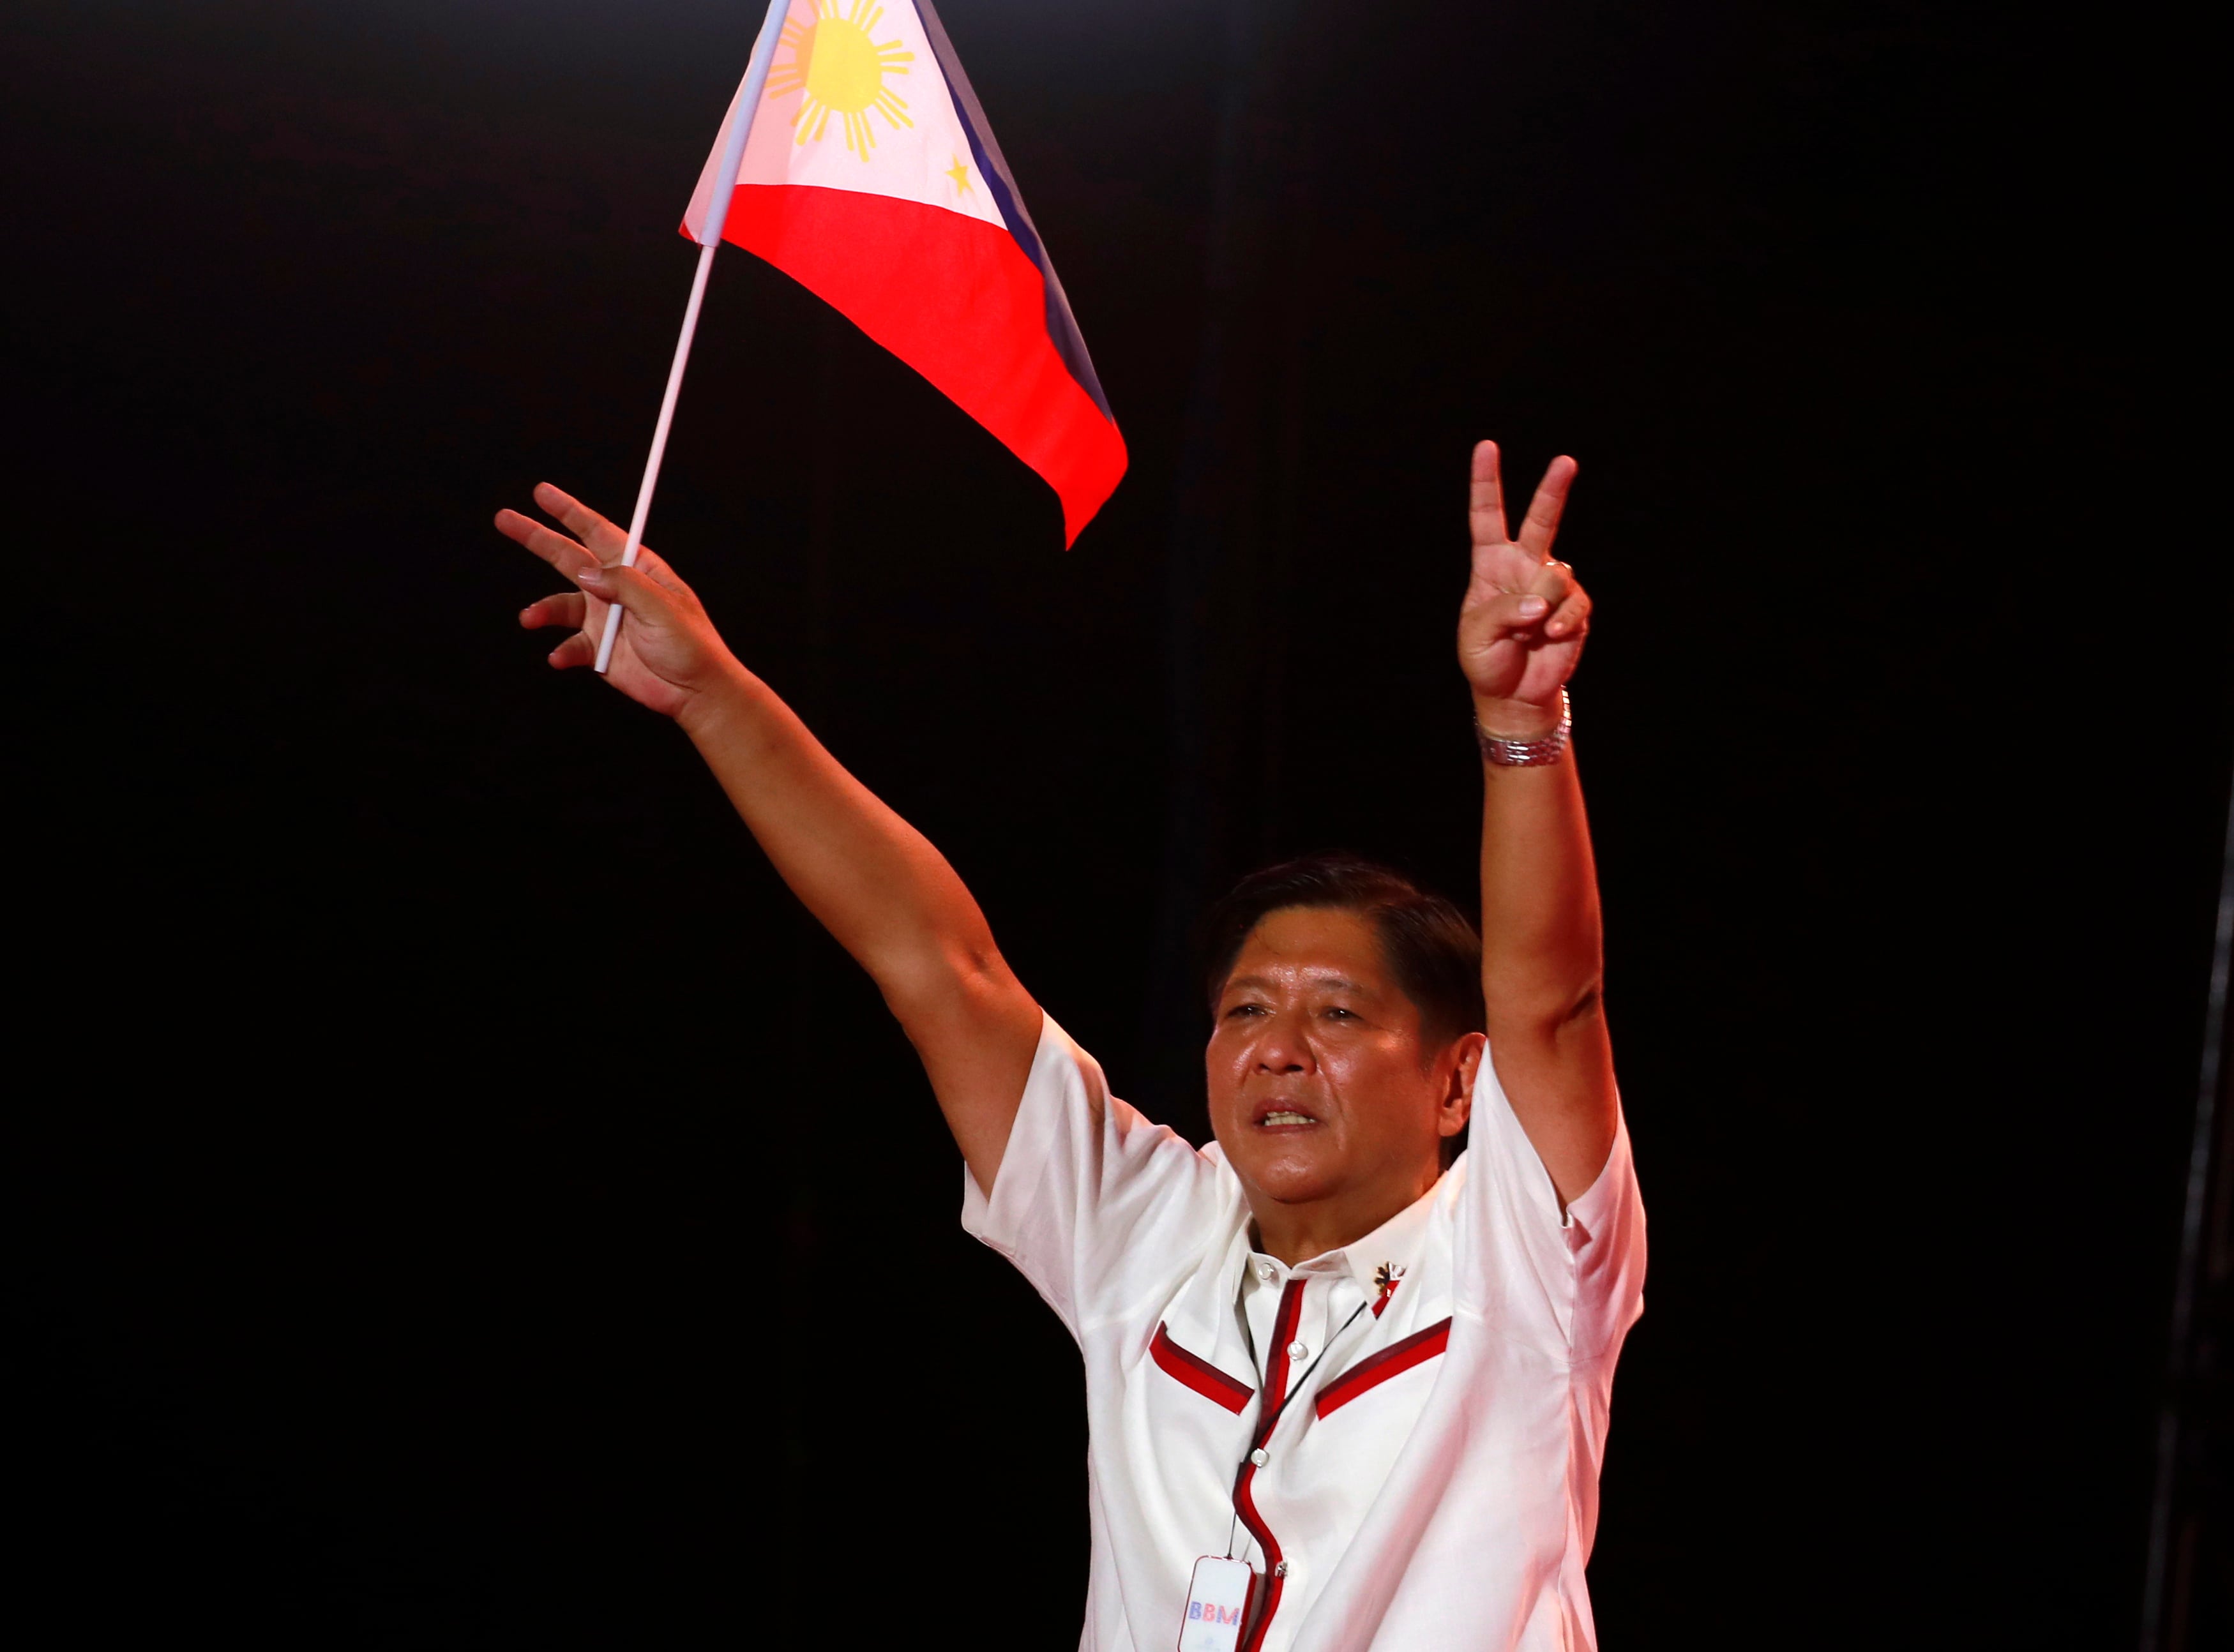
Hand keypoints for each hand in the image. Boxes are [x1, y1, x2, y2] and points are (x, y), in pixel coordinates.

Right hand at [496, 483, 740, 719]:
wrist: (695, 693)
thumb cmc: (691, 645)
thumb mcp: (663, 607)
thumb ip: (623, 585)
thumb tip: (585, 572)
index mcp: (637, 570)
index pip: (598, 532)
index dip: (569, 511)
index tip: (543, 493)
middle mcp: (615, 590)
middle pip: (568, 557)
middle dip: (536, 537)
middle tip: (505, 518)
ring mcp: (604, 619)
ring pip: (560, 604)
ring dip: (542, 610)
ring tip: (531, 618)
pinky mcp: (598, 650)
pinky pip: (569, 645)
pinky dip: (561, 651)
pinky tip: (560, 657)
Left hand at [1455, 442, 1589, 736]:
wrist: (1514, 693)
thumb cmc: (1486, 659)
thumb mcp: (1476, 637)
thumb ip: (1502, 613)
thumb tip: (1538, 602)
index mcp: (1491, 564)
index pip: (1487, 516)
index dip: (1485, 483)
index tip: (1486, 447)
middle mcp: (1524, 565)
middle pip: (1541, 520)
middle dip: (1553, 490)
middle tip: (1566, 461)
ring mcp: (1552, 584)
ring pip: (1555, 576)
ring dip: (1539, 609)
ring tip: (1527, 633)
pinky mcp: (1576, 608)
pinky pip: (1574, 604)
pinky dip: (1562, 621)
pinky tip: (1552, 635)